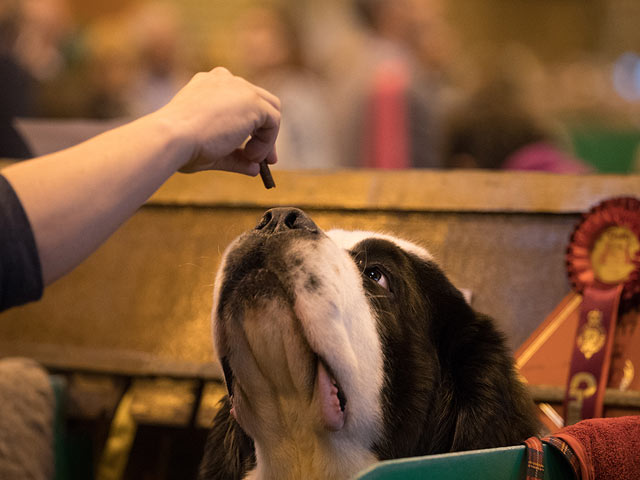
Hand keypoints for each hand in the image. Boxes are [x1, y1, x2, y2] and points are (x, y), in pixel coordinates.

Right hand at [155, 67, 280, 174]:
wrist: (171, 137)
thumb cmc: (181, 146)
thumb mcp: (212, 152)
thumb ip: (235, 157)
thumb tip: (254, 169)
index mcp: (208, 85)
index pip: (238, 100)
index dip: (248, 126)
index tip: (250, 150)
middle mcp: (224, 79)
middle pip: (259, 102)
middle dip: (264, 131)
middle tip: (263, 159)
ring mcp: (239, 87)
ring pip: (270, 110)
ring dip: (267, 138)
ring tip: (253, 159)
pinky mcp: (253, 101)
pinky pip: (273, 122)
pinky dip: (268, 142)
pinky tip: (251, 155)